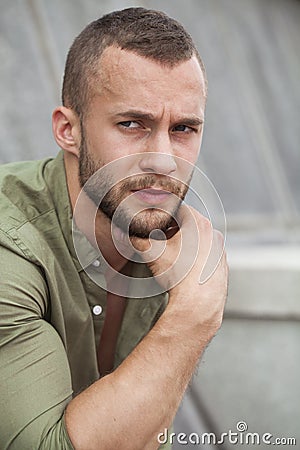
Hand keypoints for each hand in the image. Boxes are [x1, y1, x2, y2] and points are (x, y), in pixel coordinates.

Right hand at [131, 204, 227, 334]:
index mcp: (197, 222)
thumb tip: (121, 233)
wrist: (197, 303)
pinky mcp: (221, 265)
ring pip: (198, 239)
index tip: (155, 223)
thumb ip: (134, 238)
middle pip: (189, 223)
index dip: (163, 215)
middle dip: (172, 229)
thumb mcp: (150, 252)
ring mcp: (219, 249)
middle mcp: (212, 232)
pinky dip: (195, 257)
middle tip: (160, 239)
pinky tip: (183, 268)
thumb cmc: (178, 275)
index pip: (177, 208)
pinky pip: (206, 254)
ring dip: (184, 243)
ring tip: (171, 255)